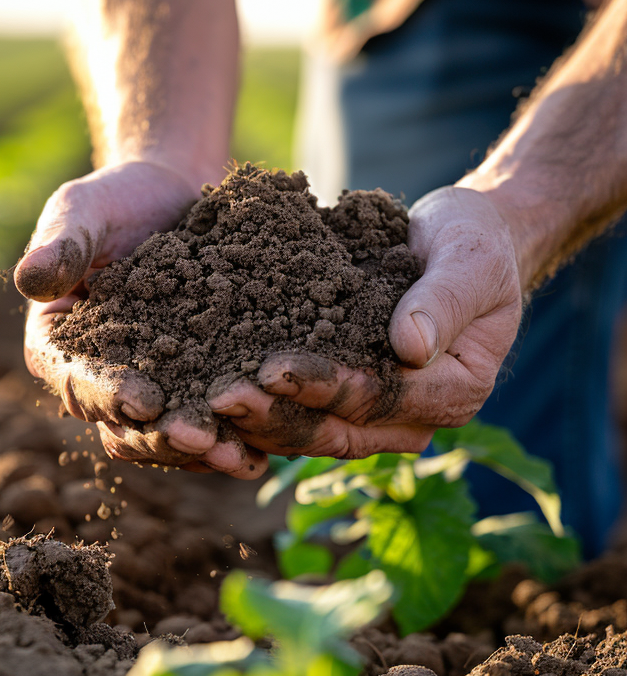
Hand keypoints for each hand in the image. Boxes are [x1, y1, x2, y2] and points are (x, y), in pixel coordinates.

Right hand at [15, 161, 267, 477]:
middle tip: (205, 441)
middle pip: (123, 426)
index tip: (145, 400)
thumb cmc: (117, 198)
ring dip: (204, 450)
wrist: (173, 196)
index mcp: (58, 346)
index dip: (110, 395)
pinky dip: (235, 435)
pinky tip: (269, 444)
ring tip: (241, 455)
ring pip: (168, 437)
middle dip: (164, 438)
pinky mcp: (192, 388)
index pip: (77, 380)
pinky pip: (209, 423)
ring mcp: (148, 391)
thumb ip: (61, 245)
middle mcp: (97, 381)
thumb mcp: (83, 211)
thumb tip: (28, 279)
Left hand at [206, 186, 524, 457]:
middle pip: (337, 431)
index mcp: (454, 392)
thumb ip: (444, 299)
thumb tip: (412, 346)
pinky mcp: (335, 403)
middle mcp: (412, 419)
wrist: (451, 241)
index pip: (382, 398)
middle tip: (223, 396)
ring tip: (205, 400)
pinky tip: (205, 394)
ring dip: (256, 422)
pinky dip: (253, 410)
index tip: (277, 369)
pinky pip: (291, 416)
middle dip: (278, 415)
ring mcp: (371, 418)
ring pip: (307, 434)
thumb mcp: (469, 258)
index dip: (329, 388)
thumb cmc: (471, 243)